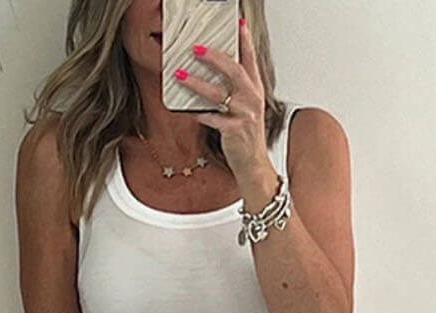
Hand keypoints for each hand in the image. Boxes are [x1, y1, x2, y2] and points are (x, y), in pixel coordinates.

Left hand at [177, 16, 266, 179]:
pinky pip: (214, 119)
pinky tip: (186, 109)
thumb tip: (215, 70)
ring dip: (197, 83)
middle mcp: (252, 100)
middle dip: (214, 57)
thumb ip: (236, 89)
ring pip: (219, 94)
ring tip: (180, 74)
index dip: (245, 41)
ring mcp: (245, 115)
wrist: (254, 165)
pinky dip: (199, 114)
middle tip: (195, 48)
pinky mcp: (235, 132)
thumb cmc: (246, 136)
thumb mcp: (246, 108)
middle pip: (234, 71)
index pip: (250, 60)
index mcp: (255, 90)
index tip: (237, 24)